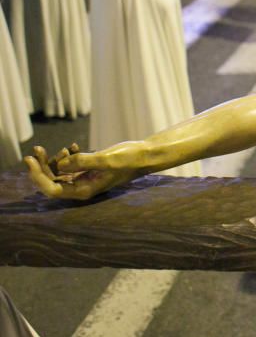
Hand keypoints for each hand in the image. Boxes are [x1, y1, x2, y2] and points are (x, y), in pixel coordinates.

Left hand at [25, 144, 139, 200]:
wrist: (145, 155)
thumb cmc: (129, 159)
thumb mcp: (106, 159)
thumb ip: (83, 162)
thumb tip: (60, 164)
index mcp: (84, 190)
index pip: (52, 188)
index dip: (37, 176)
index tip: (30, 160)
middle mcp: (82, 188)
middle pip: (52, 181)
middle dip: (42, 167)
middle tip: (36, 149)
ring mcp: (85, 179)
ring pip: (59, 173)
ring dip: (53, 161)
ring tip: (59, 147)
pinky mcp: (89, 170)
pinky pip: (70, 167)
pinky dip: (67, 156)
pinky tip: (73, 146)